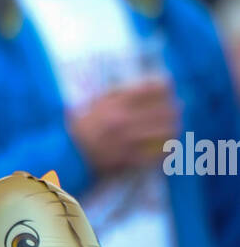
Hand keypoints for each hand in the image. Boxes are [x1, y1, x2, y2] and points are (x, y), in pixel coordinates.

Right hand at [66, 80, 180, 174]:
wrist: (67, 157)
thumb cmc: (79, 128)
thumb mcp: (91, 104)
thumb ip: (113, 94)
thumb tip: (137, 85)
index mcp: (114, 104)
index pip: (151, 89)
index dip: (165, 86)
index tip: (170, 87)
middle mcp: (123, 121)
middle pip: (162, 110)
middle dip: (174, 109)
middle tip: (178, 109)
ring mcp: (127, 142)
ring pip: (164, 132)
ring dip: (174, 128)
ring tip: (176, 126)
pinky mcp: (128, 160)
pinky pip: (155, 155)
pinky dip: (166, 151)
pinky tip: (170, 148)